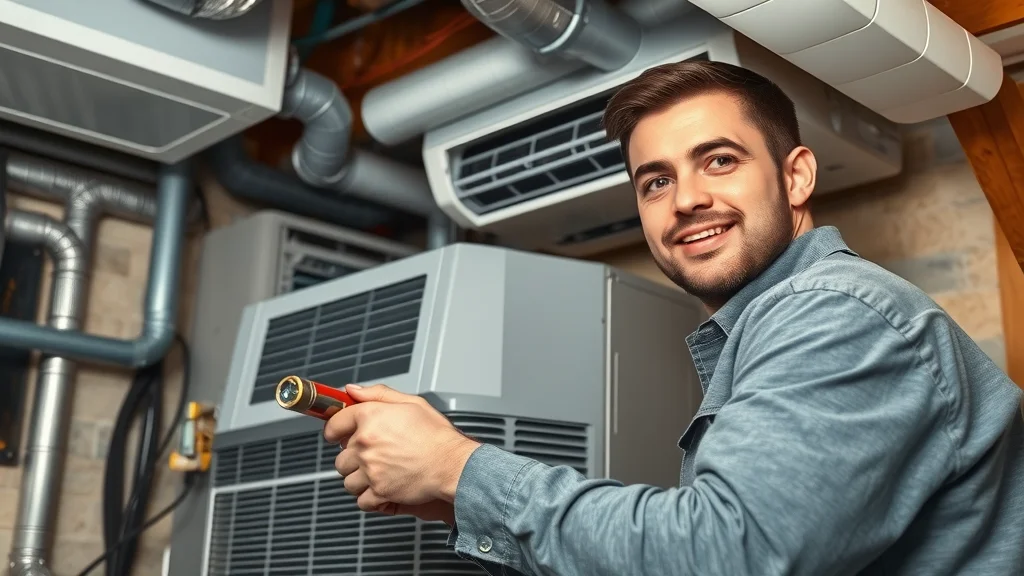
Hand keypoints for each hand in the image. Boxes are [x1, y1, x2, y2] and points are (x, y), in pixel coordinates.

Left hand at [325, 384, 480, 516]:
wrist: (453, 464)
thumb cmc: (437, 435)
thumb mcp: (412, 403)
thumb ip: (378, 394)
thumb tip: (352, 391)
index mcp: (371, 418)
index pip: (335, 423)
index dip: (334, 430)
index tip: (336, 435)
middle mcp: (366, 444)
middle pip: (341, 457)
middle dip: (353, 458)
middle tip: (372, 457)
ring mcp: (371, 469)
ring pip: (348, 480)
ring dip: (359, 480)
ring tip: (378, 474)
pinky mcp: (379, 491)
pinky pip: (361, 501)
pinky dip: (370, 499)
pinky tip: (382, 490)